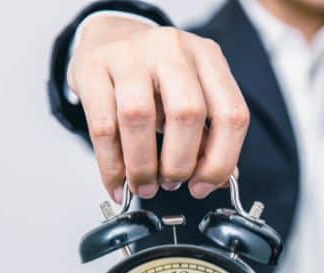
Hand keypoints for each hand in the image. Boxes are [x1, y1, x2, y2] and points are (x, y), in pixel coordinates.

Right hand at [67, 15, 248, 201]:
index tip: (204, 186)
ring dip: (143, 166)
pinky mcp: (92, 65)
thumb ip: (209, 137)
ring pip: (140, 118)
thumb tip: (221, 181)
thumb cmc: (157, 77)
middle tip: (171, 183)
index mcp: (209, 58)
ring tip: (145, 186)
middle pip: (187, 114)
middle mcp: (173, 49)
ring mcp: (130, 53)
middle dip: (180, 164)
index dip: (221, 161)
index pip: (231, 114)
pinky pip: (103, 126)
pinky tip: (117, 183)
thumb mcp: (193, 96)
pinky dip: (111, 165)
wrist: (110, 35)